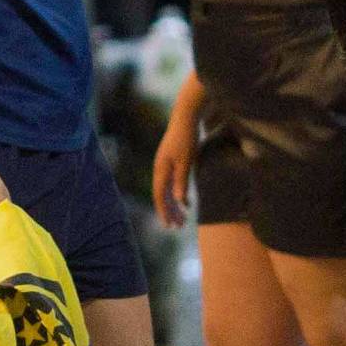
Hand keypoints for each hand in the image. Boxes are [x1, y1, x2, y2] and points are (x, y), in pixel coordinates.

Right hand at [153, 105, 198, 228]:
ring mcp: (164, 165)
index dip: (164, 212)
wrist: (185, 118)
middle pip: (162, 196)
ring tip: (183, 219)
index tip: (170, 226)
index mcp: (160, 170)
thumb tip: (180, 201)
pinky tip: (186, 202)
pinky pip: (171, 183)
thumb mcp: (186, 161)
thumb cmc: (186, 138)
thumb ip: (182, 181)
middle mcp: (159, 169)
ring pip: (167, 190)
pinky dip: (177, 195)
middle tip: (178, 227)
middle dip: (169, 212)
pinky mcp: (170, 162)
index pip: (159, 196)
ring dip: (173, 205)